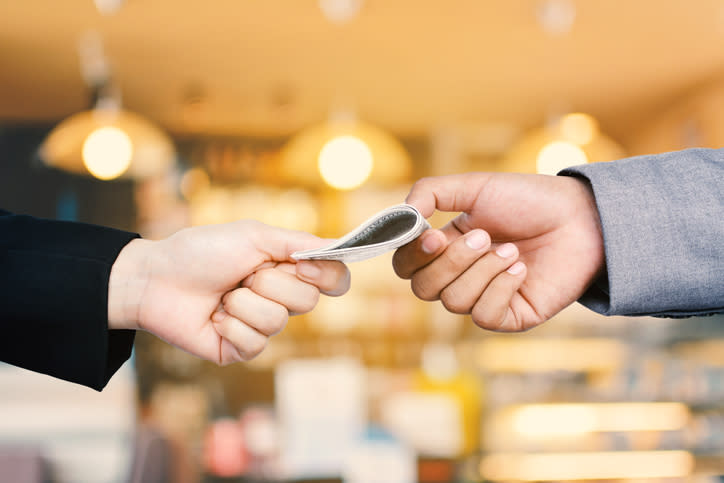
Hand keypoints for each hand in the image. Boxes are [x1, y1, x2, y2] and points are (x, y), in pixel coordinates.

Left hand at [108, 220, 349, 363]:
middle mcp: (280, 299)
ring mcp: (261, 326)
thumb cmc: (202, 251)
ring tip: (222, 296)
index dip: (326, 276)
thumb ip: (297, 242)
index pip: (334, 280)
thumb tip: (338, 246)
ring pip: (278, 322)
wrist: (156, 278)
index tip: (301, 264)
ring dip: (244, 303)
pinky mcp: (241, 349)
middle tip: (242, 275)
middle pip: (307, 303)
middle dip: (270, 283)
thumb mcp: (253, 236)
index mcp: (289, 270)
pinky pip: (255, 344)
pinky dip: (230, 325)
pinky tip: (214, 317)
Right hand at [393, 173, 603, 330]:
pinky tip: (521, 270)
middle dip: (452, 262)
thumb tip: (401, 216)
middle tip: (485, 236)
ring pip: (454, 301)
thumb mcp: (475, 186)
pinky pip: (484, 316)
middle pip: (423, 288)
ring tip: (512, 250)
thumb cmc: (528, 200)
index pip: (405, 266)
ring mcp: (482, 298)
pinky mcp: (508, 317)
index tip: (433, 235)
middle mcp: (458, 276)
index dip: (413, 255)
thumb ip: (430, 192)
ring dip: (483, 271)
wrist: (581, 218)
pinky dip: (500, 289)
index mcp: (444, 247)